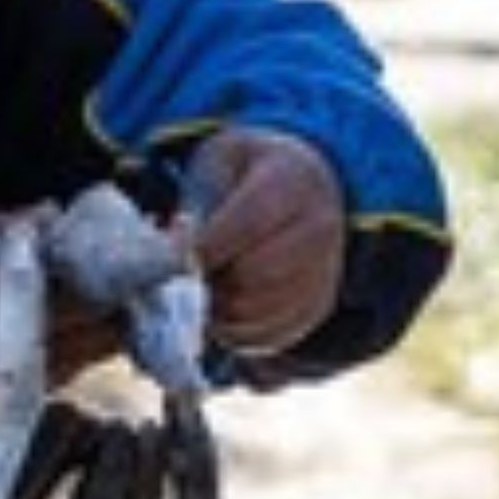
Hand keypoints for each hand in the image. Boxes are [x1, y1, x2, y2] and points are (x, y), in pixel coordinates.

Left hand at [178, 132, 346, 360]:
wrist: (306, 185)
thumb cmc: (249, 174)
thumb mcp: (218, 163)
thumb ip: (196, 204)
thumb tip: (173, 256)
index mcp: (292, 182)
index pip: (245, 226)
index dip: (203, 249)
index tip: (173, 256)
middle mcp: (319, 226)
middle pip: (253, 275)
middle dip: (211, 281)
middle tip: (187, 275)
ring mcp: (325, 270)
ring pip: (257, 310)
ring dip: (218, 309)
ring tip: (204, 288)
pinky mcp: (319, 304)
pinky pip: (269, 335)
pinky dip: (235, 331)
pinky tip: (222, 308)